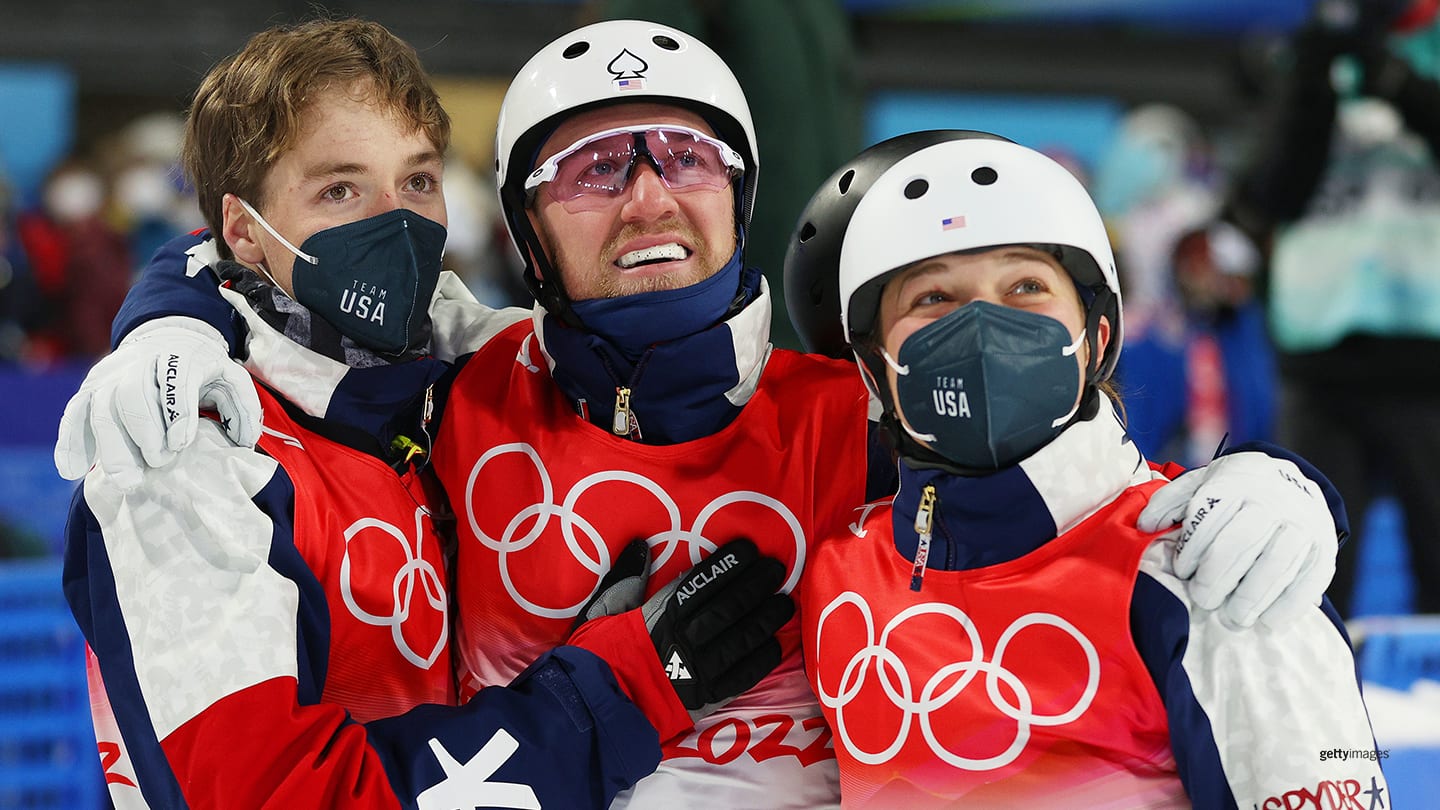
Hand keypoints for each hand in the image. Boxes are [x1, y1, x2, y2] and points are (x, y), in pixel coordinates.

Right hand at [54, 316, 261, 490]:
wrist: (168, 337)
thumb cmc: (202, 368)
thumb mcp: (231, 378)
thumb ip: (243, 406)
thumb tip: (244, 441)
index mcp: (180, 357)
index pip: (174, 382)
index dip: (176, 413)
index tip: (180, 445)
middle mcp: (140, 362)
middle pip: (131, 394)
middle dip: (143, 432)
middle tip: (158, 463)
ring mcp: (111, 373)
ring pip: (101, 406)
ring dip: (111, 446)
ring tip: (126, 481)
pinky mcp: (91, 386)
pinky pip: (74, 412)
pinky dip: (70, 440)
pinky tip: (71, 469)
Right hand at [575, 538, 793, 718]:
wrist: (596, 711)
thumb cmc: (596, 658)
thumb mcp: (600, 612)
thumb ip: (624, 579)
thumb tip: (642, 546)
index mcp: (660, 615)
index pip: (702, 583)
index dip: (728, 565)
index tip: (748, 550)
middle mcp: (685, 638)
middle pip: (729, 606)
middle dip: (756, 585)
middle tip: (777, 569)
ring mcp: (699, 669)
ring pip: (742, 638)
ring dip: (766, 619)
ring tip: (784, 603)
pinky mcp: (707, 697)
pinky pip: (742, 676)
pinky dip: (761, 659)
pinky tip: (774, 644)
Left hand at [1137, 451, 1337, 628]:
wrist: (1289, 481)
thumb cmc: (1234, 490)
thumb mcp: (1200, 483)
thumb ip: (1169, 502)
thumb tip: (1144, 526)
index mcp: (1235, 482)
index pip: (1209, 515)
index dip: (1192, 548)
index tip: (1182, 571)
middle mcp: (1272, 501)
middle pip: (1240, 543)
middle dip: (1217, 577)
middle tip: (1203, 600)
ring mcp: (1302, 524)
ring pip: (1276, 564)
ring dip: (1252, 597)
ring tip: (1233, 618)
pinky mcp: (1324, 548)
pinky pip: (1309, 579)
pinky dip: (1289, 605)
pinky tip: (1269, 621)